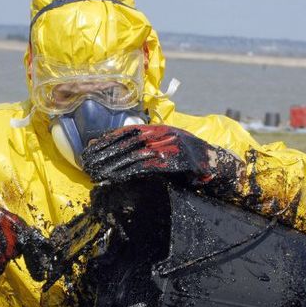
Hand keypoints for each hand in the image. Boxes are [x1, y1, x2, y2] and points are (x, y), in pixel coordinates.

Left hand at [82, 125, 243, 195]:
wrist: (218, 165)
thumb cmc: (191, 159)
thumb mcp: (170, 145)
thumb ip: (151, 144)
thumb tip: (124, 151)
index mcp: (161, 128)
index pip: (129, 130)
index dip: (109, 138)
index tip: (91, 145)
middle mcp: (164, 134)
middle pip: (127, 142)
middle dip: (106, 152)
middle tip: (88, 162)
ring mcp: (170, 147)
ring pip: (134, 154)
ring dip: (113, 164)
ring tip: (96, 173)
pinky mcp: (175, 162)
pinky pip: (147, 167)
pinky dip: (129, 172)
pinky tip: (115, 178)